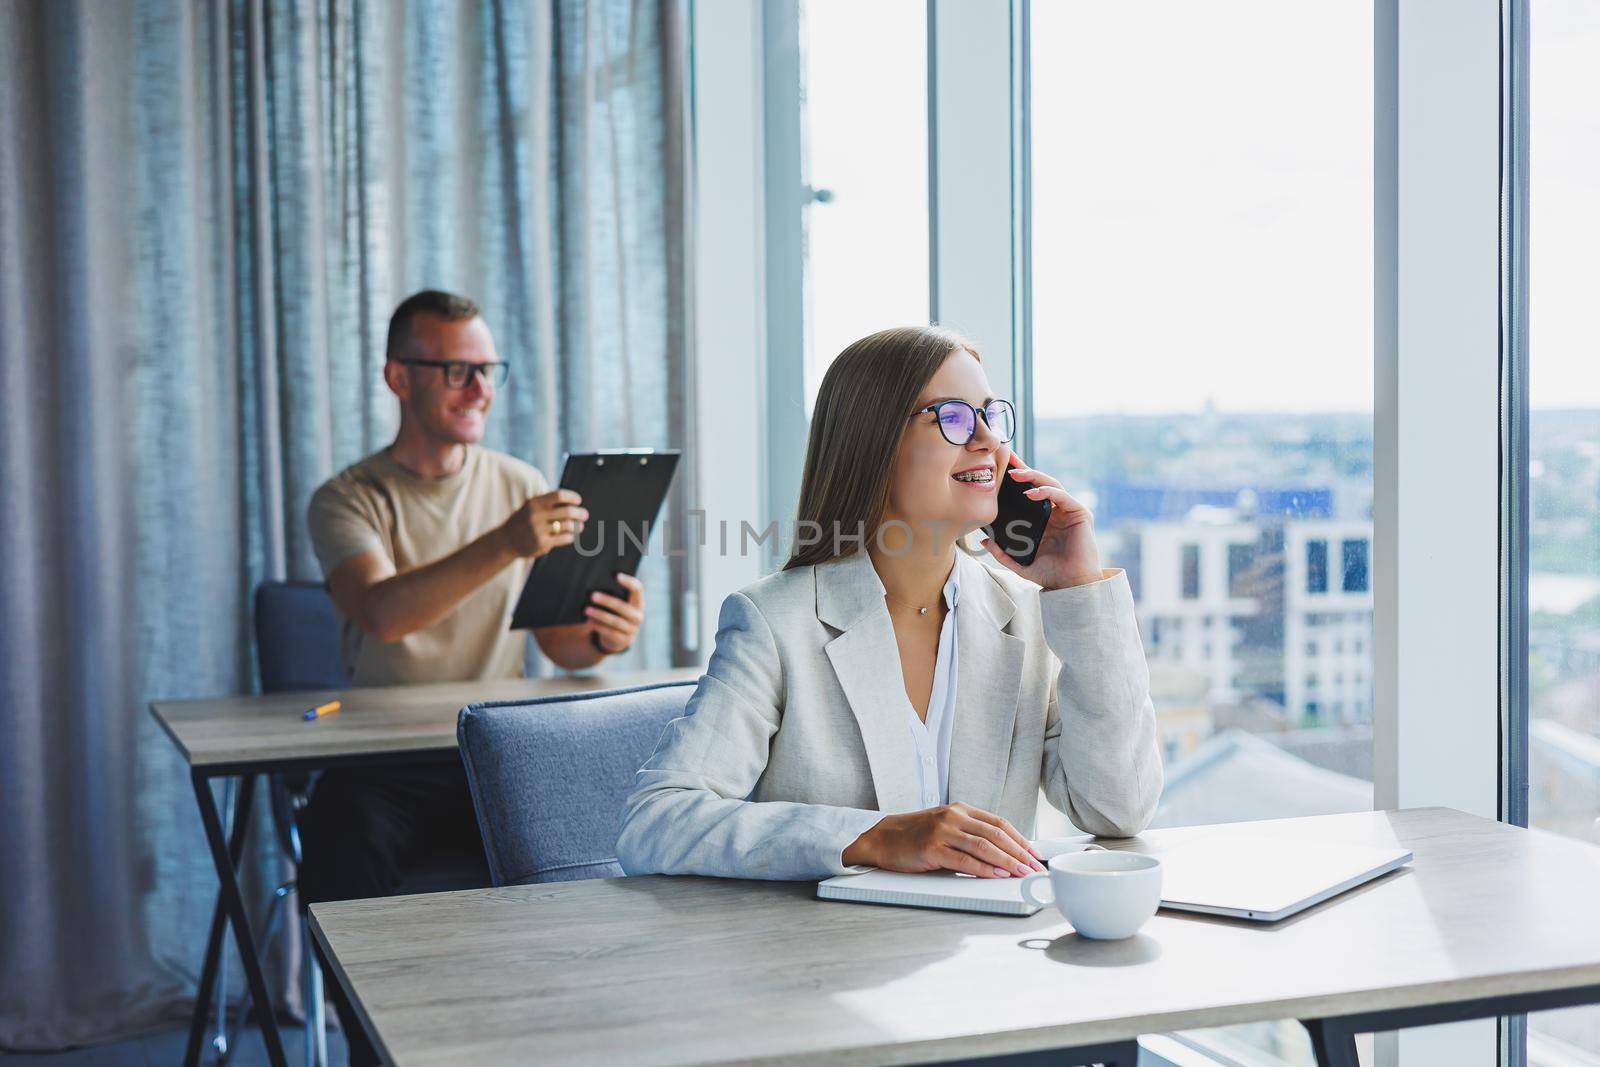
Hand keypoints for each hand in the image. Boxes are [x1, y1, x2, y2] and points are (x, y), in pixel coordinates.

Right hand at [499, 489, 588, 558]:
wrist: (506, 541)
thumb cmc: (523, 521)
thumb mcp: (530, 507)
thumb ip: (547, 503)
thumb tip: (572, 501)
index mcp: (535, 503)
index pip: (559, 495)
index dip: (572, 497)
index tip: (578, 500)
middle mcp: (536, 515)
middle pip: (567, 511)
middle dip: (579, 513)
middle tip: (585, 514)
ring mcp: (538, 530)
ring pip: (568, 525)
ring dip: (577, 526)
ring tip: (580, 526)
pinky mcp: (542, 543)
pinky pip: (564, 538)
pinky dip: (571, 536)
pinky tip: (570, 536)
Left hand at [585, 571, 644, 653]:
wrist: (617, 639)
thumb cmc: (614, 614)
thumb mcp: (616, 605)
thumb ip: (611, 596)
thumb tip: (593, 588)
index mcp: (638, 603)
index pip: (638, 590)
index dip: (629, 582)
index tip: (616, 575)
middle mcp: (638, 616)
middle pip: (624, 607)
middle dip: (607, 601)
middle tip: (592, 595)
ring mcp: (632, 630)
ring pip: (616, 621)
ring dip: (600, 615)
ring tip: (586, 610)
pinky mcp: (624, 641)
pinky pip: (611, 633)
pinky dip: (599, 626)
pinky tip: (589, 621)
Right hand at [842, 803, 1043, 877]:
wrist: (882, 838)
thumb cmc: (915, 837)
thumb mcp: (946, 827)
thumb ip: (970, 835)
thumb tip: (1003, 854)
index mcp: (960, 810)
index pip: (999, 823)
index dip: (1020, 839)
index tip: (1035, 853)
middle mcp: (953, 816)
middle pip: (995, 834)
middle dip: (1019, 852)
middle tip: (1034, 866)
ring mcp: (942, 831)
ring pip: (984, 846)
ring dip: (1008, 861)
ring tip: (1022, 872)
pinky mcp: (932, 849)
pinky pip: (964, 860)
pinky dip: (984, 869)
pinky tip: (997, 875)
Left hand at [983, 465, 1104, 590]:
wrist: (1072, 586)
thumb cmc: (1050, 575)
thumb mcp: (1020, 563)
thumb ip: (1003, 552)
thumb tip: (984, 540)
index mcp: (1044, 519)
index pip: (1029, 492)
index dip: (1017, 478)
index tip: (1000, 466)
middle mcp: (1057, 511)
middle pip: (1040, 482)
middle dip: (1023, 469)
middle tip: (1006, 458)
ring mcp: (1069, 510)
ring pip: (1051, 483)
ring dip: (1033, 476)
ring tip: (1015, 474)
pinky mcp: (1079, 513)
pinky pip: (1062, 495)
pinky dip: (1046, 491)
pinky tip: (1031, 493)